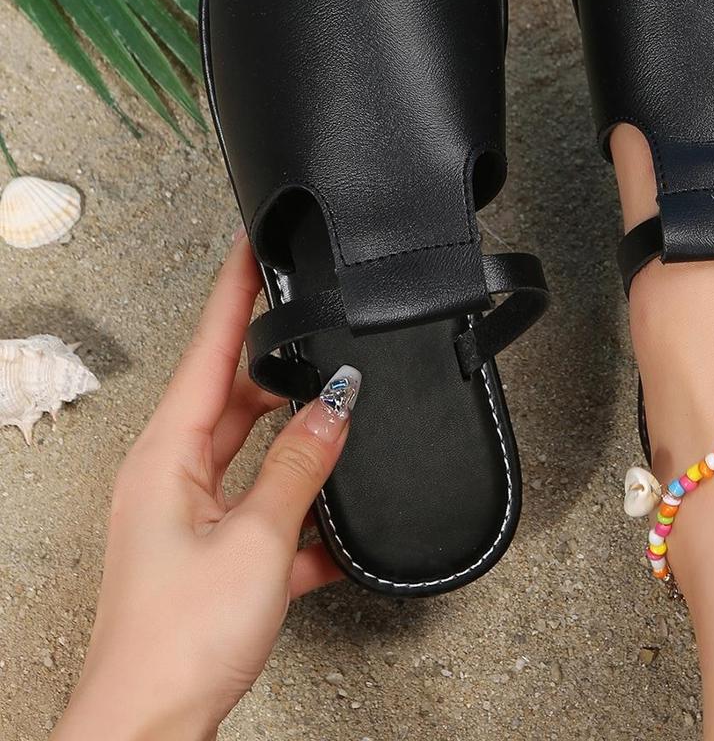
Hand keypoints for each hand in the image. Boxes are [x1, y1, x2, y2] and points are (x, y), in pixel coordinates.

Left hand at [53, 236, 349, 740]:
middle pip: (232, 393)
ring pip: (253, 449)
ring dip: (295, 437)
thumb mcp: (256, 539)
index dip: (234, 293)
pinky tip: (337, 523)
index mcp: (167, 455)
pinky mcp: (212, 551)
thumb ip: (301, 465)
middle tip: (317, 329)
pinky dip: (301, 508)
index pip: (209, 349)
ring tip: (337, 415)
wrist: (151, 729)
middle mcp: (173, 474)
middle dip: (278, 363)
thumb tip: (336, 404)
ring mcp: (191, 514)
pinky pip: (265, 507)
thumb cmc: (176, 642)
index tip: (252, 245)